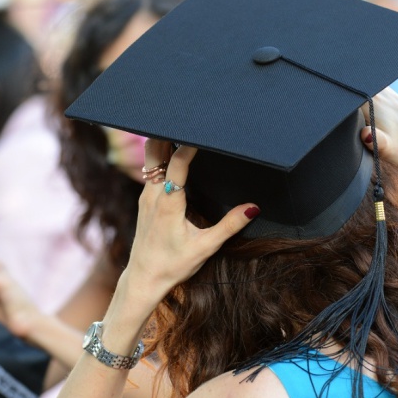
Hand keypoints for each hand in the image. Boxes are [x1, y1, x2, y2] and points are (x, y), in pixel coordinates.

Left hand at [122, 141, 257, 306]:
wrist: (144, 278)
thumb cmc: (174, 265)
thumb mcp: (205, 247)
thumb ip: (229, 225)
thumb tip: (253, 208)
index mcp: (168, 204)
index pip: (176, 164)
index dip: (188, 145)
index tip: (202, 131)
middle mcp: (152, 195)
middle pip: (155, 152)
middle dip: (169, 133)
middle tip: (188, 118)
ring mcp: (145, 196)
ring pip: (151, 159)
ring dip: (165, 142)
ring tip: (182, 127)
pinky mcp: (144, 200)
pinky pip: (151, 170)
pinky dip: (161, 156)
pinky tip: (173, 151)